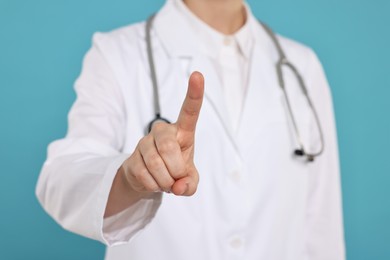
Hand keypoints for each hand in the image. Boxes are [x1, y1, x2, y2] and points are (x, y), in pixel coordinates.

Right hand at [121, 71, 203, 195]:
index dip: (194, 94)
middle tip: (177, 178)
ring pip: (155, 163)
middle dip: (175, 169)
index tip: (197, 74)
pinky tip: (154, 182)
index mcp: (182, 132)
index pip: (189, 111)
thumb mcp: (188, 180)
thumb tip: (179, 186)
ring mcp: (145, 142)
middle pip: (168, 146)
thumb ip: (190, 184)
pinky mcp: (132, 157)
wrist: (149, 179)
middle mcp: (162, 131)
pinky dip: (153, 186)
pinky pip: (144, 174)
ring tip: (166, 181)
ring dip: (165, 181)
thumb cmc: (174, 171)